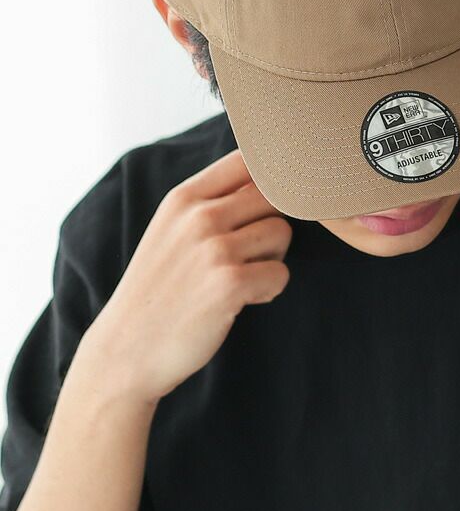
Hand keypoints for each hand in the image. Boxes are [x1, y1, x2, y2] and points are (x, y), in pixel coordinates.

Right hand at [76, 149, 291, 404]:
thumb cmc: (159, 289)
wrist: (127, 350)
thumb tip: (271, 177)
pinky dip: (270, 289)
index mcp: (184, 197)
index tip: (269, 204)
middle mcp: (198, 216)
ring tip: (245, 278)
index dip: (272, 178)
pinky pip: (280, 273)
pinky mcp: (228, 284)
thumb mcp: (172, 230)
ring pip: (282, 233)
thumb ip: (211, 201)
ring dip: (273, 259)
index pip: (248, 160)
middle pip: (274, 196)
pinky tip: (245, 300)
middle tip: (253, 254)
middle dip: (274, 224)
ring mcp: (213, 249)